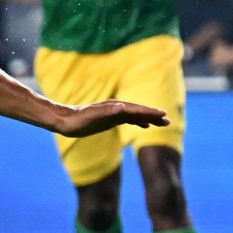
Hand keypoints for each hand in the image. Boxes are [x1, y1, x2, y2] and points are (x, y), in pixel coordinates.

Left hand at [55, 100, 169, 137]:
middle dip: (153, 115)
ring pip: (135, 115)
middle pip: (139, 111)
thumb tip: (122, 106)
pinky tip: (144, 125)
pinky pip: (128, 119)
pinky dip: (138, 121)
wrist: (64, 120)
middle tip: (168, 121)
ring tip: (161, 123)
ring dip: (148, 118)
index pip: (136, 110)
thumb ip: (107, 112)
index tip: (163, 115)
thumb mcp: (91, 117)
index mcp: (114, 108)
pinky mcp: (110, 119)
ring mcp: (113, 113)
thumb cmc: (77, 120)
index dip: (150, 112)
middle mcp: (116, 108)